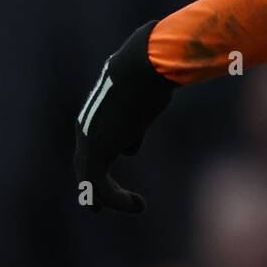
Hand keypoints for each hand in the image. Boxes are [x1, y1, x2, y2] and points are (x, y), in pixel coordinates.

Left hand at [74, 21, 178, 214]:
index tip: (134, 150)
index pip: (102, 133)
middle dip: (97, 182)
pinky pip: (100, 188)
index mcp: (100, 107)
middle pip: (88, 161)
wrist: (142, 68)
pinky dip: (117, 200)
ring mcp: (89, 142)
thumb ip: (161, 75)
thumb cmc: (154, 65)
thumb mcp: (156, 74)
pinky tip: (137, 205)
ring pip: (91, 179)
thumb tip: (177, 60)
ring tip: (135, 206)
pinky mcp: (96, 155)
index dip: (118, 145)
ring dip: (111, 198)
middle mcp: (89, 126)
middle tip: (109, 201)